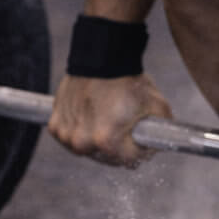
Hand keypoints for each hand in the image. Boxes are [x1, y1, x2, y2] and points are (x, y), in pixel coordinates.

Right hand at [48, 71, 172, 168]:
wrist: (100, 58)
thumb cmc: (128, 81)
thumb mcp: (157, 107)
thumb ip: (163, 133)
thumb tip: (160, 145)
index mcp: (107, 141)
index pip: (130, 160)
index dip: (142, 149)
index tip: (143, 136)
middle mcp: (83, 142)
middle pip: (108, 158)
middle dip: (120, 147)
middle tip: (126, 126)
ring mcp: (66, 135)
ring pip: (89, 149)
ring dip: (98, 140)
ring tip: (108, 119)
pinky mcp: (55, 126)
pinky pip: (71, 137)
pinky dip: (81, 130)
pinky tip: (91, 115)